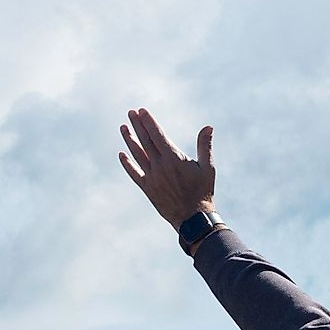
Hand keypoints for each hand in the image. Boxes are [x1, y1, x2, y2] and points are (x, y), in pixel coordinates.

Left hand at [118, 106, 216, 227]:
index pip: (157, 135)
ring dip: (129, 140)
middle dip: (137, 126)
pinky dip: (127, 164)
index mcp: (174, 158)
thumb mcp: (207, 167)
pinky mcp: (148, 188)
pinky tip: (121, 154)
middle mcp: (159, 166)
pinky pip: (134, 174)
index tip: (141, 111)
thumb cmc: (203, 191)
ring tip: (123, 128)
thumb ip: (205, 146)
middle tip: (130, 113)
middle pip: (145, 141)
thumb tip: (208, 127)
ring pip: (137, 155)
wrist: (193, 218)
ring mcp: (151, 177)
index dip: (148, 122)